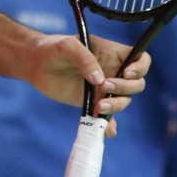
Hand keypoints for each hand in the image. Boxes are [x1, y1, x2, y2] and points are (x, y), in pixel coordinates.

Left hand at [26, 34, 149, 135]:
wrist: (36, 65)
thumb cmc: (53, 48)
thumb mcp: (67, 46)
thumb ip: (84, 59)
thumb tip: (99, 79)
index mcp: (112, 53)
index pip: (140, 58)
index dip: (140, 67)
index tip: (126, 73)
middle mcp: (113, 71)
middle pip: (136, 83)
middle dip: (126, 88)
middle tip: (105, 86)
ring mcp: (104, 89)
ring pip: (124, 101)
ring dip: (117, 106)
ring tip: (98, 106)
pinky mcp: (93, 103)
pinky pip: (108, 117)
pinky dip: (110, 125)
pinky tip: (107, 130)